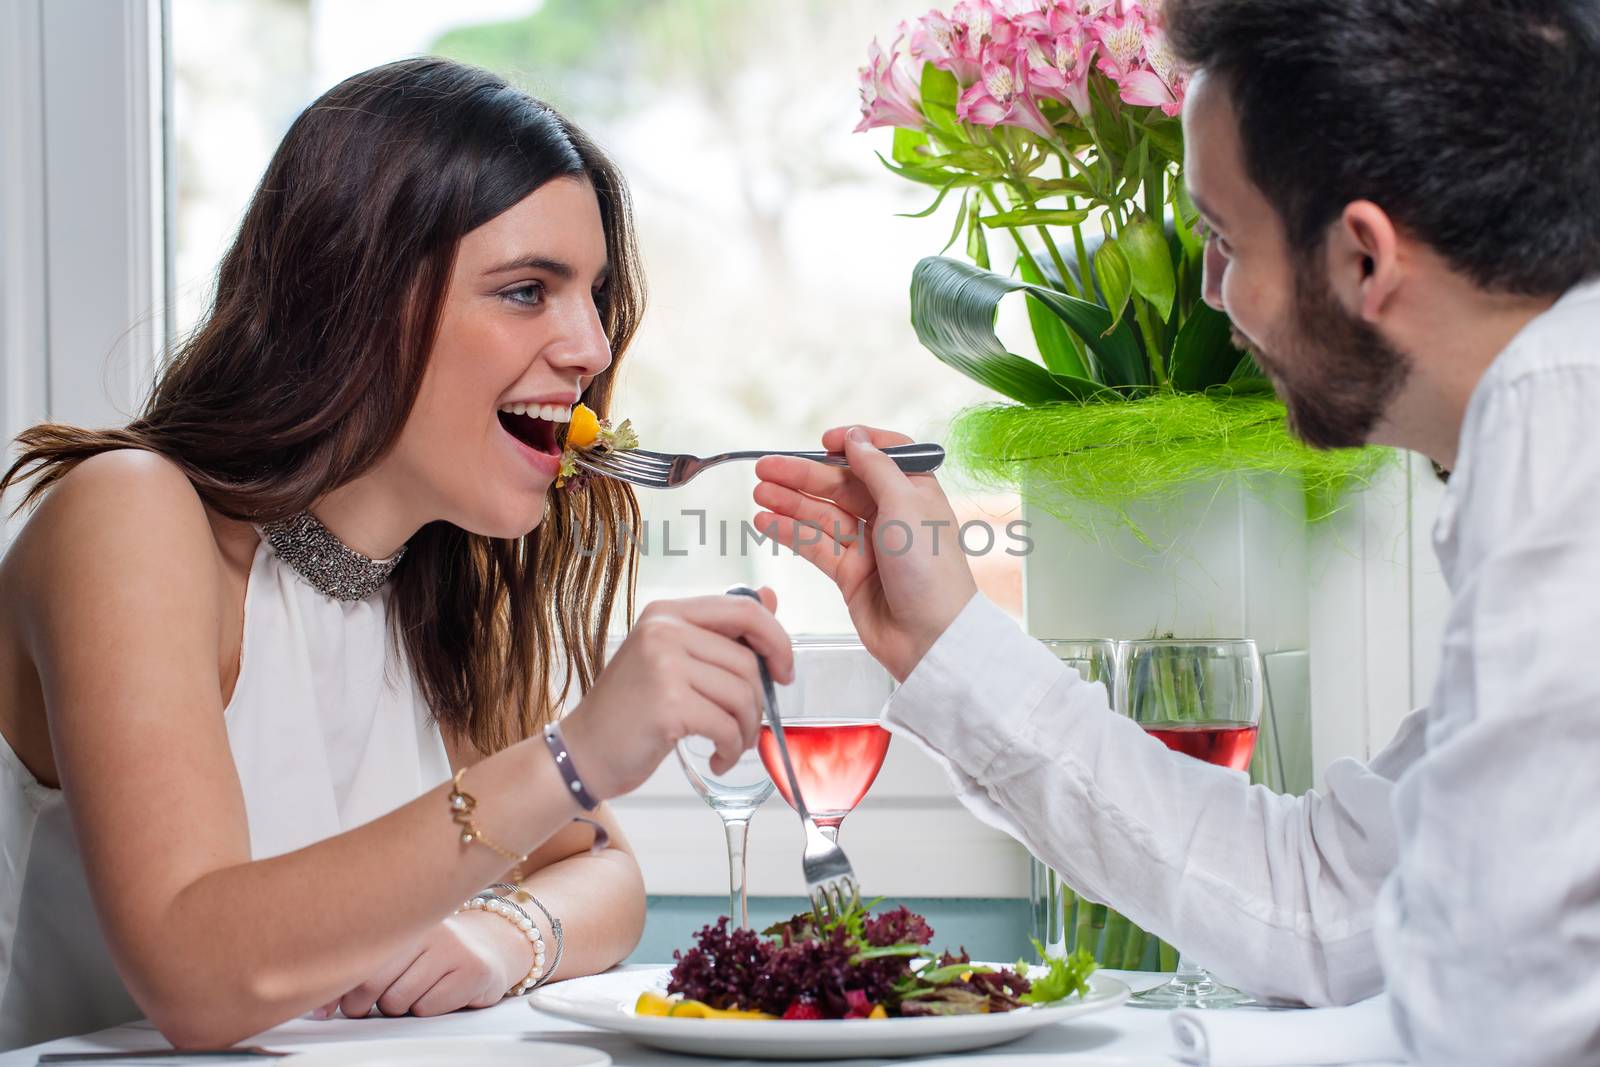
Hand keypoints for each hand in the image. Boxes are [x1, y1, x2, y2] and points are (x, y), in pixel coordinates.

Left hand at [315, 911, 530, 1018]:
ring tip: (416, 990)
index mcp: (404, 918)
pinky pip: (428, 1008)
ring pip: (399, 1001)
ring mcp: (454, 948)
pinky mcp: (473, 971)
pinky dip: (428, 1010)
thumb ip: (365, 967)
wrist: (493, 946)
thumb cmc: (436, 953)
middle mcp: (429, 928)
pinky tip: (440, 993)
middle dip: (367, 1004)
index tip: (329, 1007)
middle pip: (373, 983)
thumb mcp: (402, 947)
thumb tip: (319, 1005)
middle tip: (379, 1000)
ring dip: (402, 1006)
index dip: (340, 990)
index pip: (358, 958)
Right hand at [559, 590, 792, 800]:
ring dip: (745, 730)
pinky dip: (731, 749)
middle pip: (747, 661)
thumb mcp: (672, 660)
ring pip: (741, 695)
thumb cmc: (631, 710)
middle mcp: (664, 631)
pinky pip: (726, 726)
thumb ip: (720, 632)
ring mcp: (664, 665)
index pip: (743, 610)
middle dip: (758, 703)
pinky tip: (717, 759)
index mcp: (667, 613)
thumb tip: (771, 597)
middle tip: (746, 728)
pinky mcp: (667, 704)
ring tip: (729, 745)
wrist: (584, 752)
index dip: (776, 641)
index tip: (784, 673)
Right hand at [752, 425, 977, 680]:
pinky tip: (766, 522)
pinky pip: (815, 546)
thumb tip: (855, 437)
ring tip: (758, 492)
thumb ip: (876, 469)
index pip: (881, 456)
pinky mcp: (850, 574)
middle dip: (803, 475)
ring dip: (790, 502)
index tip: (824, 440)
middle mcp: (892, 515)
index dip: (853, 445)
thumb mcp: (905, 506)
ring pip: (822, 515)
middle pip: (841, 485)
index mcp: (914, 492)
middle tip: (764, 468)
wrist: (931, 638)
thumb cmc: (930, 570)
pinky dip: (790, 533)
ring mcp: (869, 546)